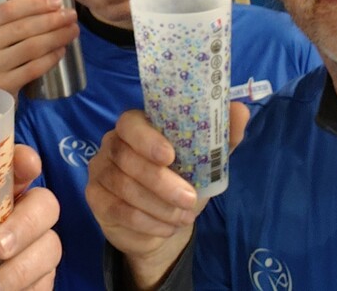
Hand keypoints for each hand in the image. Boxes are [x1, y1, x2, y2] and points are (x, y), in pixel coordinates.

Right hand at [0, 0, 77, 94]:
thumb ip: (8, 23)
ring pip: (31, 47)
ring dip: (56, 37)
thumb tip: (50, 8)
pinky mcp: (2, 85)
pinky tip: (62, 51)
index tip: (57, 2)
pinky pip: (33, 68)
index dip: (35, 4)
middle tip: (71, 16)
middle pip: (23, 27)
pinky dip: (51, 58)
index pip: (8, 9)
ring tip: (72, 31)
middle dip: (52, 19)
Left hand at [0, 143, 60, 290]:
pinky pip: (45, 282)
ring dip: (20, 269)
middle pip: (45, 204)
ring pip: (49, 247)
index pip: (18, 167)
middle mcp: (21, 217)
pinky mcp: (41, 281)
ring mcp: (35, 250)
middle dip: (26, 223)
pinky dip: (23, 289)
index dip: (27, 161)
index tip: (27, 164)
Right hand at [84, 103, 248, 290]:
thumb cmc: (182, 182)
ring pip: (123, 186)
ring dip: (158, 205)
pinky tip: (167, 227)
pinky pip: (118, 210)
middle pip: (126, 157)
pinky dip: (147, 222)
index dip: (147, 138)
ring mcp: (100, 170)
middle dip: (160, 181)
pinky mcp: (95, 198)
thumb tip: (241, 109)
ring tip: (184, 217)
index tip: (170, 155)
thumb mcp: (205, 162)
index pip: (130, 123)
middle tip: (189, 199)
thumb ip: (222, 137)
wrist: (162, 224)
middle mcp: (112, 143)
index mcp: (137, 127)